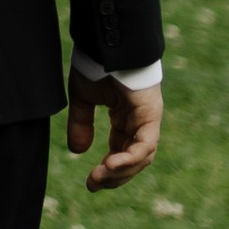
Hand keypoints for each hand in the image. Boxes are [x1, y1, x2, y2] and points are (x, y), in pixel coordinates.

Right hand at [67, 68, 162, 191]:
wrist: (107, 43)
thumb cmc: (97, 64)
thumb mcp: (82, 99)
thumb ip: (81, 124)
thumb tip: (77, 152)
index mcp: (125, 118)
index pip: (121, 152)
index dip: (108, 170)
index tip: (91, 183)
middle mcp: (139, 122)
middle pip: (133, 160)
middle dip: (114, 176)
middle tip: (93, 185)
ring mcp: (147, 119)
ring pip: (141, 157)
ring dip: (121, 171)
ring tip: (99, 176)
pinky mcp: (151, 115)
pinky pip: (145, 145)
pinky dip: (130, 158)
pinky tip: (110, 164)